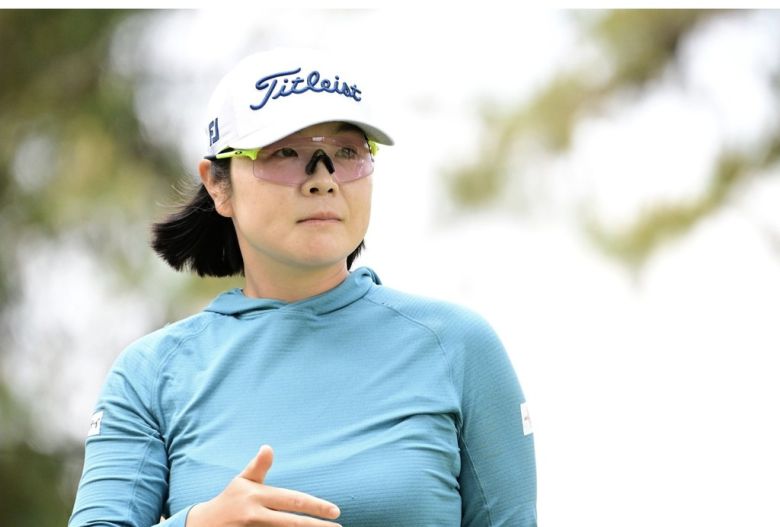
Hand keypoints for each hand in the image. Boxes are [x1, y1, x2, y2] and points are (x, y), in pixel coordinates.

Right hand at [186, 445, 340, 525]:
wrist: (200, 526)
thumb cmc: (229, 500)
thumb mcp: (242, 481)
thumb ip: (258, 467)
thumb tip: (268, 447)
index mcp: (257, 496)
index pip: (293, 501)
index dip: (316, 506)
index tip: (335, 511)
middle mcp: (255, 515)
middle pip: (292, 523)